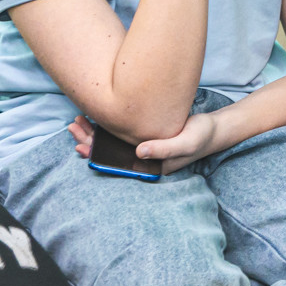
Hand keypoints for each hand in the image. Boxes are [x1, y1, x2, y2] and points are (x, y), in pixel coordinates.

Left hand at [67, 112, 221, 174]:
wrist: (212, 129)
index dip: (97, 155)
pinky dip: (105, 127)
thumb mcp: (185, 142)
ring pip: (111, 144)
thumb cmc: (200, 136)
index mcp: (150, 167)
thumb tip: (139, 151)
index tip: (81, 145)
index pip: (117, 164)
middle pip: (109, 154)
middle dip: (89, 141)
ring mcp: (142, 149)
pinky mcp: (144, 137)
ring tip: (76, 122)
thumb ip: (163, 148)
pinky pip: (119, 135)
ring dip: (93, 133)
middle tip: (72, 127)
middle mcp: (143, 160)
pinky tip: (93, 119)